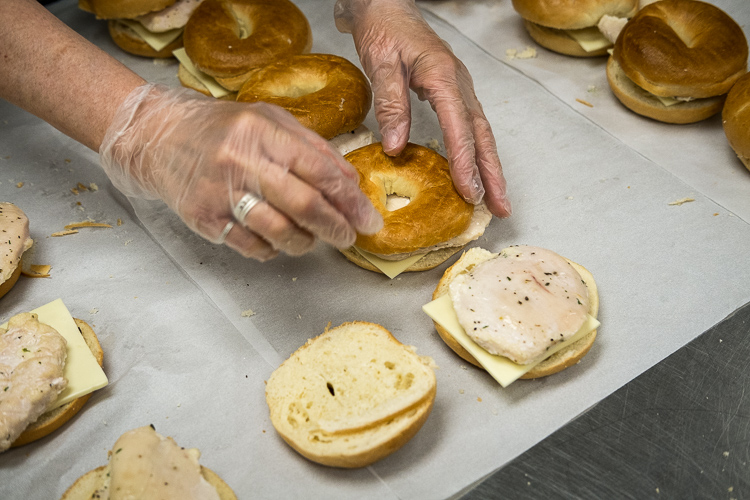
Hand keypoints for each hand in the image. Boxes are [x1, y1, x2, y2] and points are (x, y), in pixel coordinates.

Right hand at [99, 84, 382, 260]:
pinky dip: (272, 249)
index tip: (368, 218)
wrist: (157, 137)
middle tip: (349, 237)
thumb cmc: (220, 128)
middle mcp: (240, 161)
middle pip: (303, 205)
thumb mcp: (269, 120)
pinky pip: (251, 246)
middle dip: (335, 227)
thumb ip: (312, 146)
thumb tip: (351, 180)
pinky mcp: (203, 218)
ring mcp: (219, 193)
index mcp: (261, 132)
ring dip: (305, 242)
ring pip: (278, 231)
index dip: (350, 200)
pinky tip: (275, 239)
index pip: (319, 170)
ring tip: (312, 238)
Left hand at [335, 0, 510, 216]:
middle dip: (492, 173)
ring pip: (481, 132)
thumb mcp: (380, 63)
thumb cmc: (383, 29)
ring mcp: (459, 87)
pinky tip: (476, 170)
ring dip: (489, 167)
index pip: (459, 127)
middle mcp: (458, 84)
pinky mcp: (452, 91)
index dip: (465, 163)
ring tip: (496, 198)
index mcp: (443, 76)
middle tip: (500, 206)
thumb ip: (391, 103)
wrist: (385, 5)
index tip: (469, 192)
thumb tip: (396, 148)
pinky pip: (470, 126)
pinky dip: (476, 152)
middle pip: (482, 135)